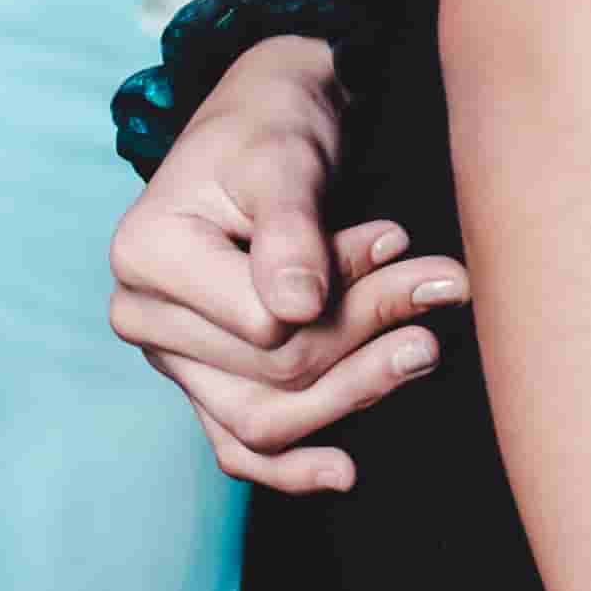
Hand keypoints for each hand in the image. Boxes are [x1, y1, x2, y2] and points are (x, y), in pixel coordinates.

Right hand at [106, 39, 463, 493]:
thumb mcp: (282, 157)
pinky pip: (239, 444)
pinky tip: (344, 471)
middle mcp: (145, 315)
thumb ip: (290, 229)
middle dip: (368, 330)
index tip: (398, 239)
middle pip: (274, 370)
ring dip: (356, 390)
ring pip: (265, 418)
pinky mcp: (206, 377)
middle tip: (445, 285)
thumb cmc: (270, 124)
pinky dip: (291, 464)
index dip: (343, 293)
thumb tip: (298, 309)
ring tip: (425, 347)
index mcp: (146, 256)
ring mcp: (174, 355)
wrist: (266, 119)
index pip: (263, 322)